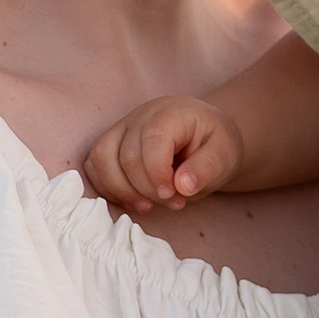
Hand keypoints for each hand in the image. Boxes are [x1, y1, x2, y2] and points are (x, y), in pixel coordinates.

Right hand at [82, 96, 244, 209]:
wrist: (205, 138)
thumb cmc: (214, 145)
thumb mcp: (224, 156)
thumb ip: (206, 168)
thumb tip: (182, 185)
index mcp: (171, 112)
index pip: (152, 139)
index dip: (156, 174)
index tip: (173, 197)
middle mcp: (141, 115)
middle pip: (126, 155)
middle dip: (146, 189)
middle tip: (174, 202)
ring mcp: (122, 127)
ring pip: (101, 158)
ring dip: (121, 191)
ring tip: (148, 205)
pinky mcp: (111, 143)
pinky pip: (94, 166)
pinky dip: (108, 188)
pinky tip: (133, 200)